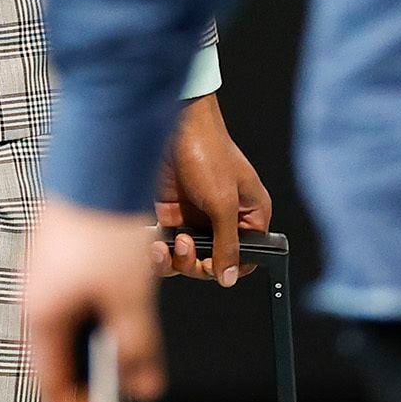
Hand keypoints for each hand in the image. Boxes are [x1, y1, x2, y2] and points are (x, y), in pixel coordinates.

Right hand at [22, 197, 167, 401]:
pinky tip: (117, 301)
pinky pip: (67, 293)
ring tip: (124, 342)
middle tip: (113, 389)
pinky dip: (90, 308)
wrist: (98, 162)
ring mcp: (39, 269)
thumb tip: (143, 388)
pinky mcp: (53, 248)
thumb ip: (136, 348)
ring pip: (64, 320)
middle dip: (85, 373)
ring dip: (92, 338)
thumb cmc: (107, 228)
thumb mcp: (131, 299)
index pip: (50, 380)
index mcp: (40, 315)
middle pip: (55, 351)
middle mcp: (31, 293)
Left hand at [153, 93, 271, 286]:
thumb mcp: (223, 202)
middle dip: (196, 262)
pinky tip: (151, 242)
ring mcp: (195, 217)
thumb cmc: (207, 151)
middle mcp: (223, 219)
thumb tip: (229, 278)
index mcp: (249, 214)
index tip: (211, 267)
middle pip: (213, 262)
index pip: (246, 257)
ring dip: (174, 259)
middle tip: (185, 244)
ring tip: (165, 245)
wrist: (173, 123)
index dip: (228, 268)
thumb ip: (227, 244)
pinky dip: (156, 250)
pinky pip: (165, 245)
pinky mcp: (170, 213)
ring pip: (186, 258)